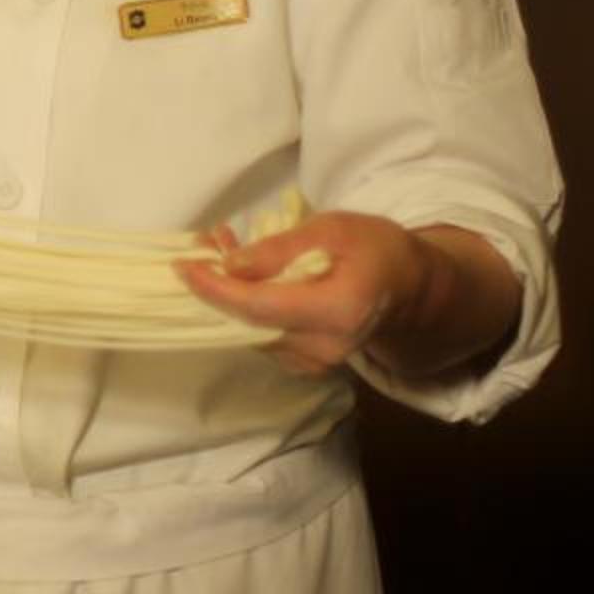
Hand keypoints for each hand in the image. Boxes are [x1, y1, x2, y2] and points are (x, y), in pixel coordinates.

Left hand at [177, 211, 434, 376]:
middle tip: (200, 246)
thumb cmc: (375, 248)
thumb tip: (229, 265)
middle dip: (215, 286)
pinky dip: (244, 306)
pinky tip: (242, 274)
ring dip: (227, 293)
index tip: (183, 265)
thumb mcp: (332, 229)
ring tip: (220, 250)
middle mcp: (325, 348)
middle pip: (248, 323)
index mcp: (337, 311)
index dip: (215, 288)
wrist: (410, 287)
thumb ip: (280, 248)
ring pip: (250, 331)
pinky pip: (261, 336)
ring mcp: (316, 363)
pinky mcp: (306, 364)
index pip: (259, 307)